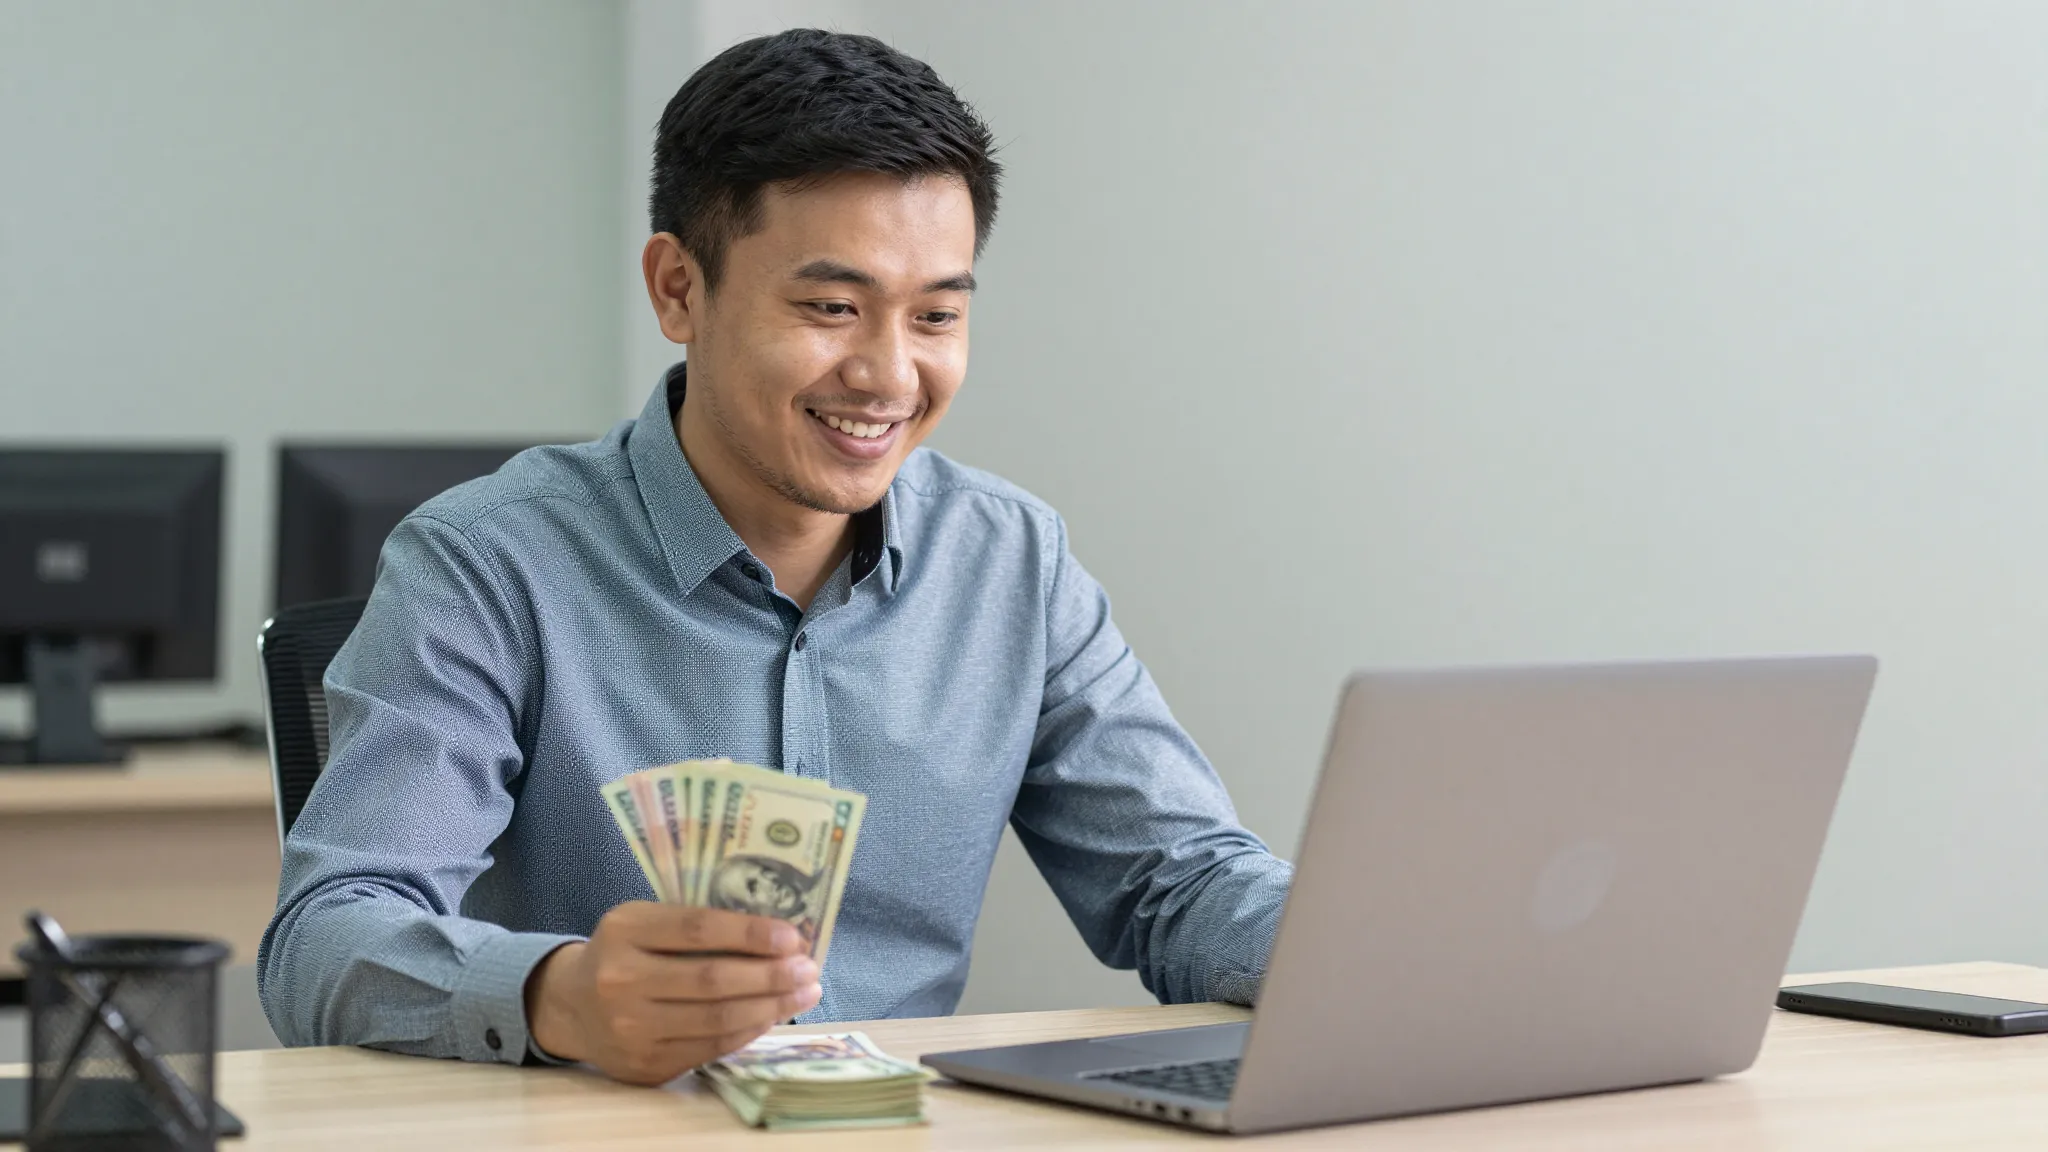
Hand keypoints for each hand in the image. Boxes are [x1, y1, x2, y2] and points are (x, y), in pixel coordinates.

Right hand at [524, 902, 820, 1084]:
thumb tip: (777, 934)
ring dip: (771, 1006)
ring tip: (804, 992)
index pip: (697, 929)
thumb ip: (696, 923)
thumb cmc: (624, 953)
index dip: (750, 933)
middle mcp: (621, 981)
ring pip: (717, 1020)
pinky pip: (710, 1048)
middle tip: (808, 968)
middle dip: (771, 974)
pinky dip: (748, 1030)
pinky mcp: (644, 1065)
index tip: (793, 935)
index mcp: (624, 932)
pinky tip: (772, 1014)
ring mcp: (630, 1029)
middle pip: (712, 979)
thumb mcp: (645, 922)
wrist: (571, 1007)